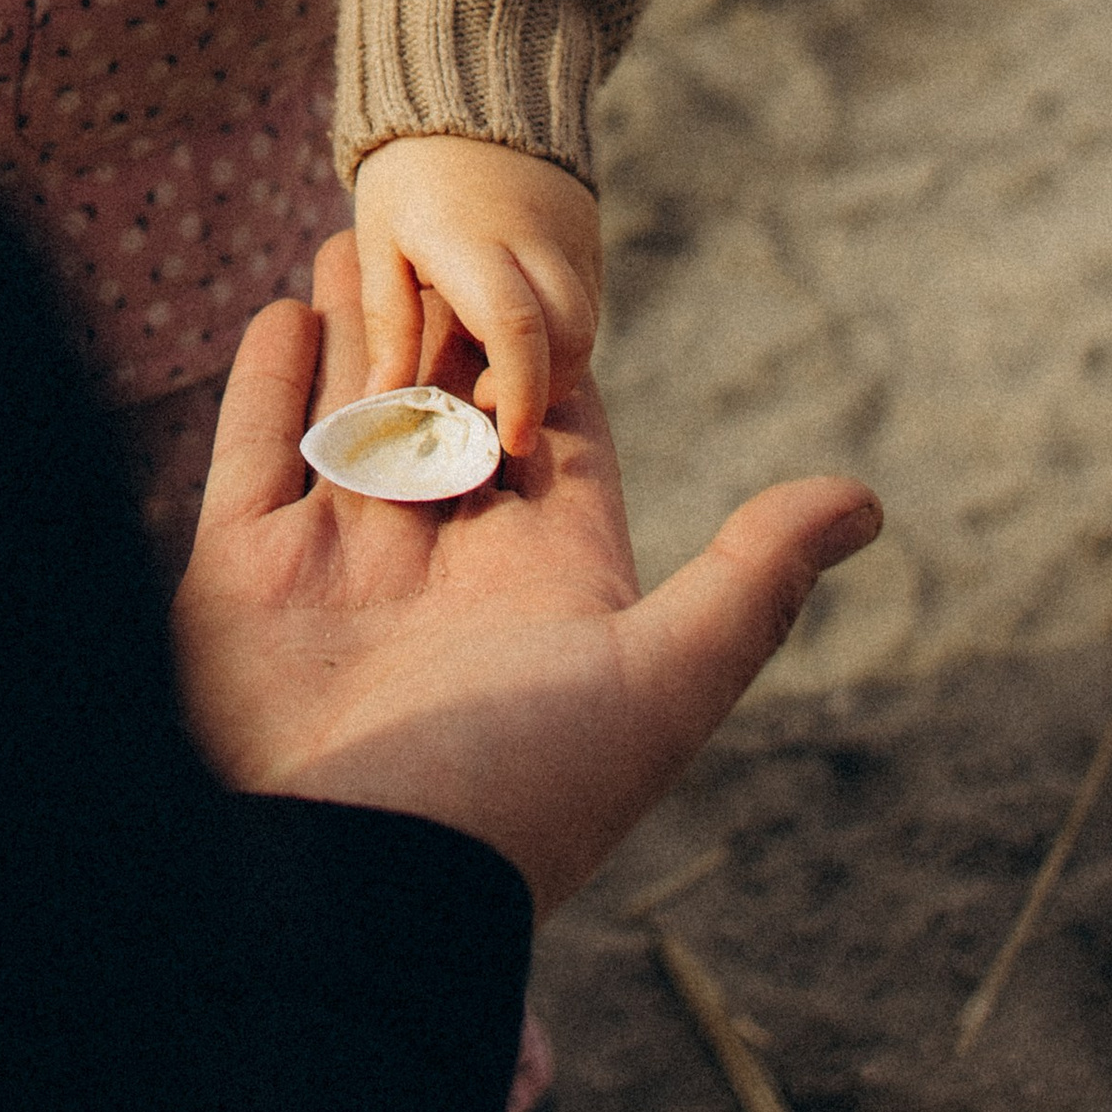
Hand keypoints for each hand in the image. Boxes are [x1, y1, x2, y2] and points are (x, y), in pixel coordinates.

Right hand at [172, 232, 879, 911]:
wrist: (351, 883)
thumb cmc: (516, 790)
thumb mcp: (659, 682)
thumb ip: (751, 583)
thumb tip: (867, 502)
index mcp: (540, 585)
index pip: (555, 442)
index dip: (553, 359)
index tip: (552, 270)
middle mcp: (441, 569)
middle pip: (448, 411)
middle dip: (445, 325)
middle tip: (444, 228)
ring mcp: (339, 569)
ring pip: (350, 414)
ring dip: (354, 329)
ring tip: (358, 237)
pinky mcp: (244, 576)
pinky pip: (259, 453)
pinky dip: (270, 381)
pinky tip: (285, 310)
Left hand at [352, 132, 601, 456]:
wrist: (468, 91)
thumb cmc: (409, 176)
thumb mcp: (380, 242)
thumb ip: (388, 324)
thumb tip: (381, 404)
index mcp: (473, 241)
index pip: (517, 327)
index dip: (521, 391)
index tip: (509, 435)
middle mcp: (535, 240)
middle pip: (571, 337)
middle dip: (546, 390)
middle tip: (497, 411)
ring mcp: (571, 236)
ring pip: (588, 324)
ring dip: (557, 366)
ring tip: (505, 375)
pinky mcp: (588, 235)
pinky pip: (590, 301)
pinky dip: (565, 335)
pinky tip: (524, 337)